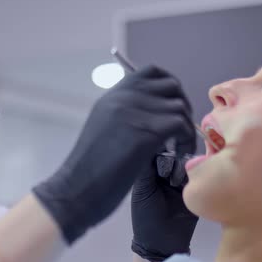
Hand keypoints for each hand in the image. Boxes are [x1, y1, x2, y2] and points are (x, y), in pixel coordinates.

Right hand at [33, 65, 195, 243]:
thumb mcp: (104, 128)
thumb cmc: (89, 168)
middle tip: (180, 131)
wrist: (75, 189)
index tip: (173, 108)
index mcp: (113, 95)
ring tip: (179, 147)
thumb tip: (152, 110)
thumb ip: (124, 113)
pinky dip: (185, 139)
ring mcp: (133, 111)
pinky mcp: (144, 131)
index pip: (152, 72)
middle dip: (183, 106)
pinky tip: (177, 154)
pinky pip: (180, 124)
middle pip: (171, 86)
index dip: (170, 87)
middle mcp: (123, 97)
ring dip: (186, 127)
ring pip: (178, 106)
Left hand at [131, 150, 198, 260]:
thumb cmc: (146, 215)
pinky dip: (194, 177)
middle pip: (175, 156)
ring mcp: (182, 182)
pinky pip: (198, 177)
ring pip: (187, 165)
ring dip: (182, 170)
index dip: (162, 151)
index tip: (163, 156)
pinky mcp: (194, 190)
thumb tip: (151, 143)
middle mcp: (168, 174)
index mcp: (152, 172)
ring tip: (175, 184)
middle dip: (173, 162)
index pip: (160, 152)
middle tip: (168, 177)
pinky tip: (187, 184)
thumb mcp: (142, 189)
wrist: (161, 242)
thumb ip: (146, 167)